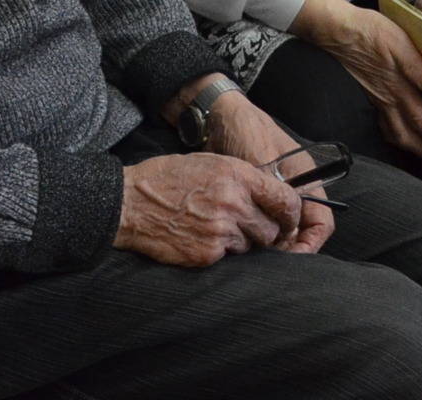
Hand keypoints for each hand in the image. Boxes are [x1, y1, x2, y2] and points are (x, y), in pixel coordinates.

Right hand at [114, 152, 305, 266]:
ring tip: (214, 227)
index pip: (285, 199)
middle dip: (263, 230)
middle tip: (246, 225)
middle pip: (270, 229)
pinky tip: (200, 237)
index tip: (288, 219)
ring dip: (239, 240)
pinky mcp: (207, 253)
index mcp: (237, 175)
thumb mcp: (210, 163)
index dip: (291, 213)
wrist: (130, 203)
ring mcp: (221, 230)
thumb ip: (243, 179)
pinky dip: (219, 251)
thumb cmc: (168, 178)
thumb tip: (270, 196)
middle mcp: (233, 202)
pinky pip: (228, 257)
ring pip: (250, 245)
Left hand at [201, 90, 332, 253]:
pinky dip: (255, 232)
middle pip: (302, 231)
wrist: (220, 114)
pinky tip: (241, 238)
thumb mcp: (262, 161)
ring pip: (281, 229)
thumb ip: (273, 193)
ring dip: (270, 243)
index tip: (292, 258)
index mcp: (306, 179)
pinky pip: (262, 222)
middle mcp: (295, 189)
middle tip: (266, 260)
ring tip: (252, 251)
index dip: (311, 244)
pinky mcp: (257, 196)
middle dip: (288, 248)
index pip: (321, 222)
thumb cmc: (245, 130)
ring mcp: (276, 193)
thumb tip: (278, 229)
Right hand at [294, 0, 421, 160]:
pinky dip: (400, 137)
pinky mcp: (372, 97)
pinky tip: (406, 136)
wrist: (340, 32)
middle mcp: (388, 99)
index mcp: (399, 87)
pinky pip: (386, 126)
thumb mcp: (399, 40)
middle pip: (411, 134)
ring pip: (397, 134)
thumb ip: (416, 65)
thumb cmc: (372, 32)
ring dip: (416, 146)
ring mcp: (379, 100)